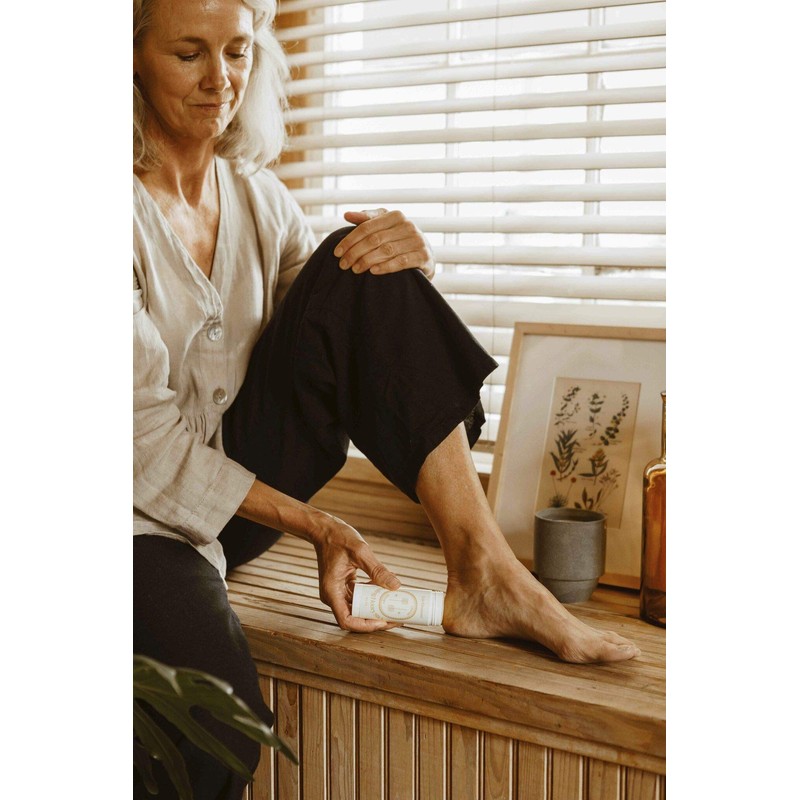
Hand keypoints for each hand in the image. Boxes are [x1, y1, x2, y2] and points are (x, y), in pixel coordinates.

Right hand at [312, 514, 402, 631]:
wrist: (325, 529)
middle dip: (376, 619)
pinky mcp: (343, 586)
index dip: (365, 625)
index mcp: (332, 592)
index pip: (346, 620)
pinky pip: (359, 597)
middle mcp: (333, 596)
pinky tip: (385, 590)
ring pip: (358, 608)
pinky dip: (372, 596)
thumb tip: (396, 586)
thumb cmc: (338, 538)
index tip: (383, 622)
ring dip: (376, 609)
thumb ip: (377, 570)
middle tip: (396, 618)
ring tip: (395, 607)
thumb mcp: (360, 552)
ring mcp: (338, 592)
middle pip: (354, 617)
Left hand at [334, 209, 434, 279]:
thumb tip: (346, 215)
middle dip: (355, 252)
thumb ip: (367, 220)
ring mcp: (417, 241)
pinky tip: (373, 271)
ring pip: (387, 250)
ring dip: (368, 261)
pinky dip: (386, 266)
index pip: (366, 227)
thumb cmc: (399, 240)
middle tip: (343, 265)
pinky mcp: (424, 256)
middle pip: (375, 239)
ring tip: (355, 270)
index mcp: (396, 216)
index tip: (337, 252)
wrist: (426, 256)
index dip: (349, 240)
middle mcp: (408, 226)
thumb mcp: (384, 227)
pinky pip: (401, 261)